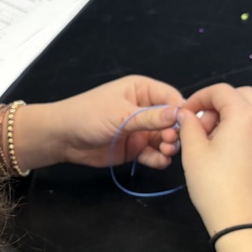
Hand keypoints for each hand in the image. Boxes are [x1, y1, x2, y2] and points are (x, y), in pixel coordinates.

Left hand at [35, 75, 184, 168]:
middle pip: (171, 121)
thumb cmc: (88, 115)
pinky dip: (159, 158)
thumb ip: (150, 117)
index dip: (182, 111)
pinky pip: (153, 154)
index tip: (188, 125)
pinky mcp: (135, 148)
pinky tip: (159, 161)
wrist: (63, 137)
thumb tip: (179, 115)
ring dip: (169, 146)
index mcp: (142, 90)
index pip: (171, 98)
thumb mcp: (121, 114)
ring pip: (165, 139)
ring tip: (166, 152)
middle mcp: (145, 109)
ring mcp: (140, 130)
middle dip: (175, 132)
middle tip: (171, 141)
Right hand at [177, 84, 251, 234]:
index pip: (221, 91)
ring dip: (229, 115)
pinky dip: (241, 127)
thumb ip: (188, 125)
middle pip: (241, 95)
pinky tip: (224, 149)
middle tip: (200, 126)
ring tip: (210, 139)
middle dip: (217, 104)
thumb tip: (186, 113)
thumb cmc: (215, 185)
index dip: (199, 97)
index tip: (184, 114)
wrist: (244, 221)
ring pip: (251, 110)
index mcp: (246, 115)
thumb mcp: (193, 152)